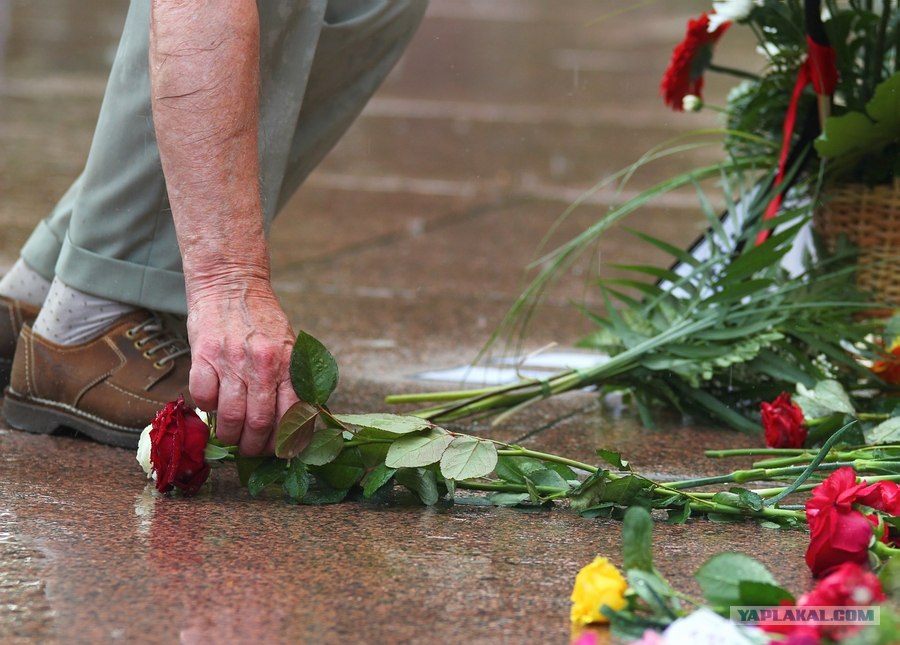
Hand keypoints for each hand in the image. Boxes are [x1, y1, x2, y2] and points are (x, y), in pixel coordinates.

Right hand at [186, 282, 297, 455]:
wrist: (231, 283)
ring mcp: (232, 361)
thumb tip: (300, 420)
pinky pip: (203, 398)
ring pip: (230, 418)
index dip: (284, 442)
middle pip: (260, 424)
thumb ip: (292, 380)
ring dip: (228, 435)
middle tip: (250, 449)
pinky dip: (207, 409)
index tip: (278, 452)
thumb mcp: (288, 346)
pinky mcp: (204, 356)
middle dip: (254, 447)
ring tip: (229, 435)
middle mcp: (263, 365)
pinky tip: (212, 405)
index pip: (292, 416)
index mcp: (288, 364)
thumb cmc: (262, 320)